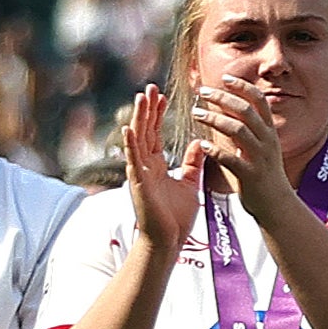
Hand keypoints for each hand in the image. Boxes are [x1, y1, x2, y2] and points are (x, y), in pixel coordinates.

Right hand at [122, 86, 204, 254]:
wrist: (170, 240)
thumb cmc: (176, 217)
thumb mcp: (190, 184)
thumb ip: (192, 164)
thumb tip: (198, 145)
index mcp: (157, 165)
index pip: (155, 134)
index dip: (157, 115)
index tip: (161, 96)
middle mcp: (145, 166)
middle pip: (145, 131)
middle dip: (147, 110)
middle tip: (149, 87)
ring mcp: (140, 174)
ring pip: (138, 140)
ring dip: (140, 118)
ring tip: (141, 97)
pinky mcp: (138, 185)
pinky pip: (133, 161)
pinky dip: (131, 145)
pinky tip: (129, 128)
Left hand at [190, 75, 295, 220]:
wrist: (277, 206)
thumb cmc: (264, 175)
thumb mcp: (262, 147)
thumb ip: (247, 129)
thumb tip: (226, 109)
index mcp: (269, 132)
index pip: (259, 101)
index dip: (243, 87)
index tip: (225, 78)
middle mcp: (267, 142)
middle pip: (246, 111)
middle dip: (223, 98)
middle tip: (203, 93)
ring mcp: (260, 158)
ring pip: (239, 131)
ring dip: (215, 119)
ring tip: (197, 113)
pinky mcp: (251, 176)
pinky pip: (232, 160)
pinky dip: (217, 151)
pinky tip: (203, 145)